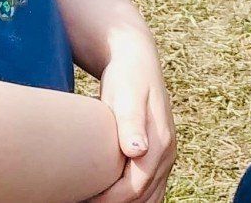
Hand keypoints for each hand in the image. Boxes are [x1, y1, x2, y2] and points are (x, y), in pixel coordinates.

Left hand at [88, 34, 174, 202]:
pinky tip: (111, 197)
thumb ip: (132, 123)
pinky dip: (135, 200)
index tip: (83, 199)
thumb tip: (138, 151)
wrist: (138, 61)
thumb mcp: (127, 95)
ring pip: (150, 198)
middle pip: (142, 198)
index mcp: (160, 143)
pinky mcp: (158, 157)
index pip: (134, 188)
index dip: (108, 200)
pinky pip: (151, 189)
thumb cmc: (127, 78)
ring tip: (94, 199)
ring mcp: (166, 157)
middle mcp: (167, 154)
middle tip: (84, 201)